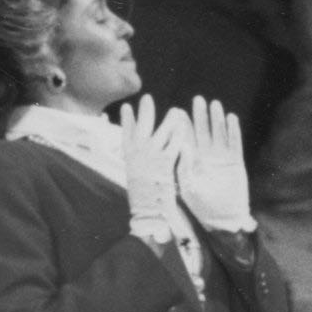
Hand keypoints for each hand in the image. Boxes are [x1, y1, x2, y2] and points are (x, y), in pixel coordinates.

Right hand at [116, 94, 181, 239]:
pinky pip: (174, 145)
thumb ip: (139, 164)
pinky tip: (184, 125)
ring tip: (175, 110)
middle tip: (146, 98)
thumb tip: (140, 154)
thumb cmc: (144, 200)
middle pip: (142, 128)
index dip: (127, 120)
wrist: (148, 213)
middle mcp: (137, 154)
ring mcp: (150, 157)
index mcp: (128, 157)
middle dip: (144, 112)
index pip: (126, 134)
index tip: (127, 107)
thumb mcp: (136, 178)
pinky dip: (179, 135)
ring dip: (168, 120)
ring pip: (160, 133)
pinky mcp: (165, 163)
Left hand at [179, 95, 252, 231]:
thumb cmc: (202, 205)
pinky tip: (231, 118)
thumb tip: (182, 146)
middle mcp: (207, 157)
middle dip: (201, 116)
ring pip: (219, 134)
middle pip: (204, 132)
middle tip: (198, 100)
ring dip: (217, 120)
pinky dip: (233, 131)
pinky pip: (235, 143)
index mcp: (192, 161)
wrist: (223, 218)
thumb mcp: (189, 185)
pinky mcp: (236, 163)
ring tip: (215, 104)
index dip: (184, 124)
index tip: (179, 111)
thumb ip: (186, 165)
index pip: (187, 138)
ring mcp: (222, 159)